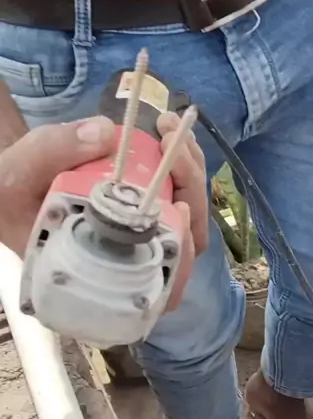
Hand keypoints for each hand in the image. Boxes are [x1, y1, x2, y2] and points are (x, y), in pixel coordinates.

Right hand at [0, 110, 207, 312]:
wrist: (15, 181)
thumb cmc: (13, 193)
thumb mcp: (17, 174)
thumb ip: (52, 152)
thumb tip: (105, 133)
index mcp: (102, 278)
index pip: (160, 288)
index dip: (182, 255)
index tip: (180, 208)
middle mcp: (130, 263)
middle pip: (185, 243)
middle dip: (190, 190)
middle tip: (171, 147)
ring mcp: (144, 235)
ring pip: (190, 217)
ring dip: (190, 171)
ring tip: (167, 130)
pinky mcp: (149, 208)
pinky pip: (181, 195)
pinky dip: (183, 164)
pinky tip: (167, 132)